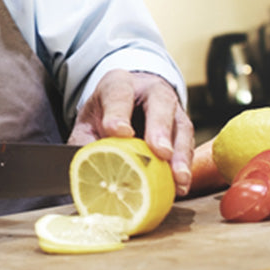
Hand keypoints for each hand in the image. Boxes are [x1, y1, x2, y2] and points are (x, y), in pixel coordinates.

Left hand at [68, 69, 193, 195]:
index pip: (118, 93)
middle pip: (160, 103)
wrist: (128, 102)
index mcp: (119, 84)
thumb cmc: (106, 113)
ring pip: (181, 126)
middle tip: (160, 152)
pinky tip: (180, 185)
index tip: (119, 132)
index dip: (119, 113)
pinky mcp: (183, 127)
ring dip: (180, 154)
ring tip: (178, 178)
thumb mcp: (88, 121)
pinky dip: (185, 165)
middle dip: (159, 128)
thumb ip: (85, 140)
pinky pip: (188, 144)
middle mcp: (151, 91)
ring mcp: (172, 109)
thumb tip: (81, 168)